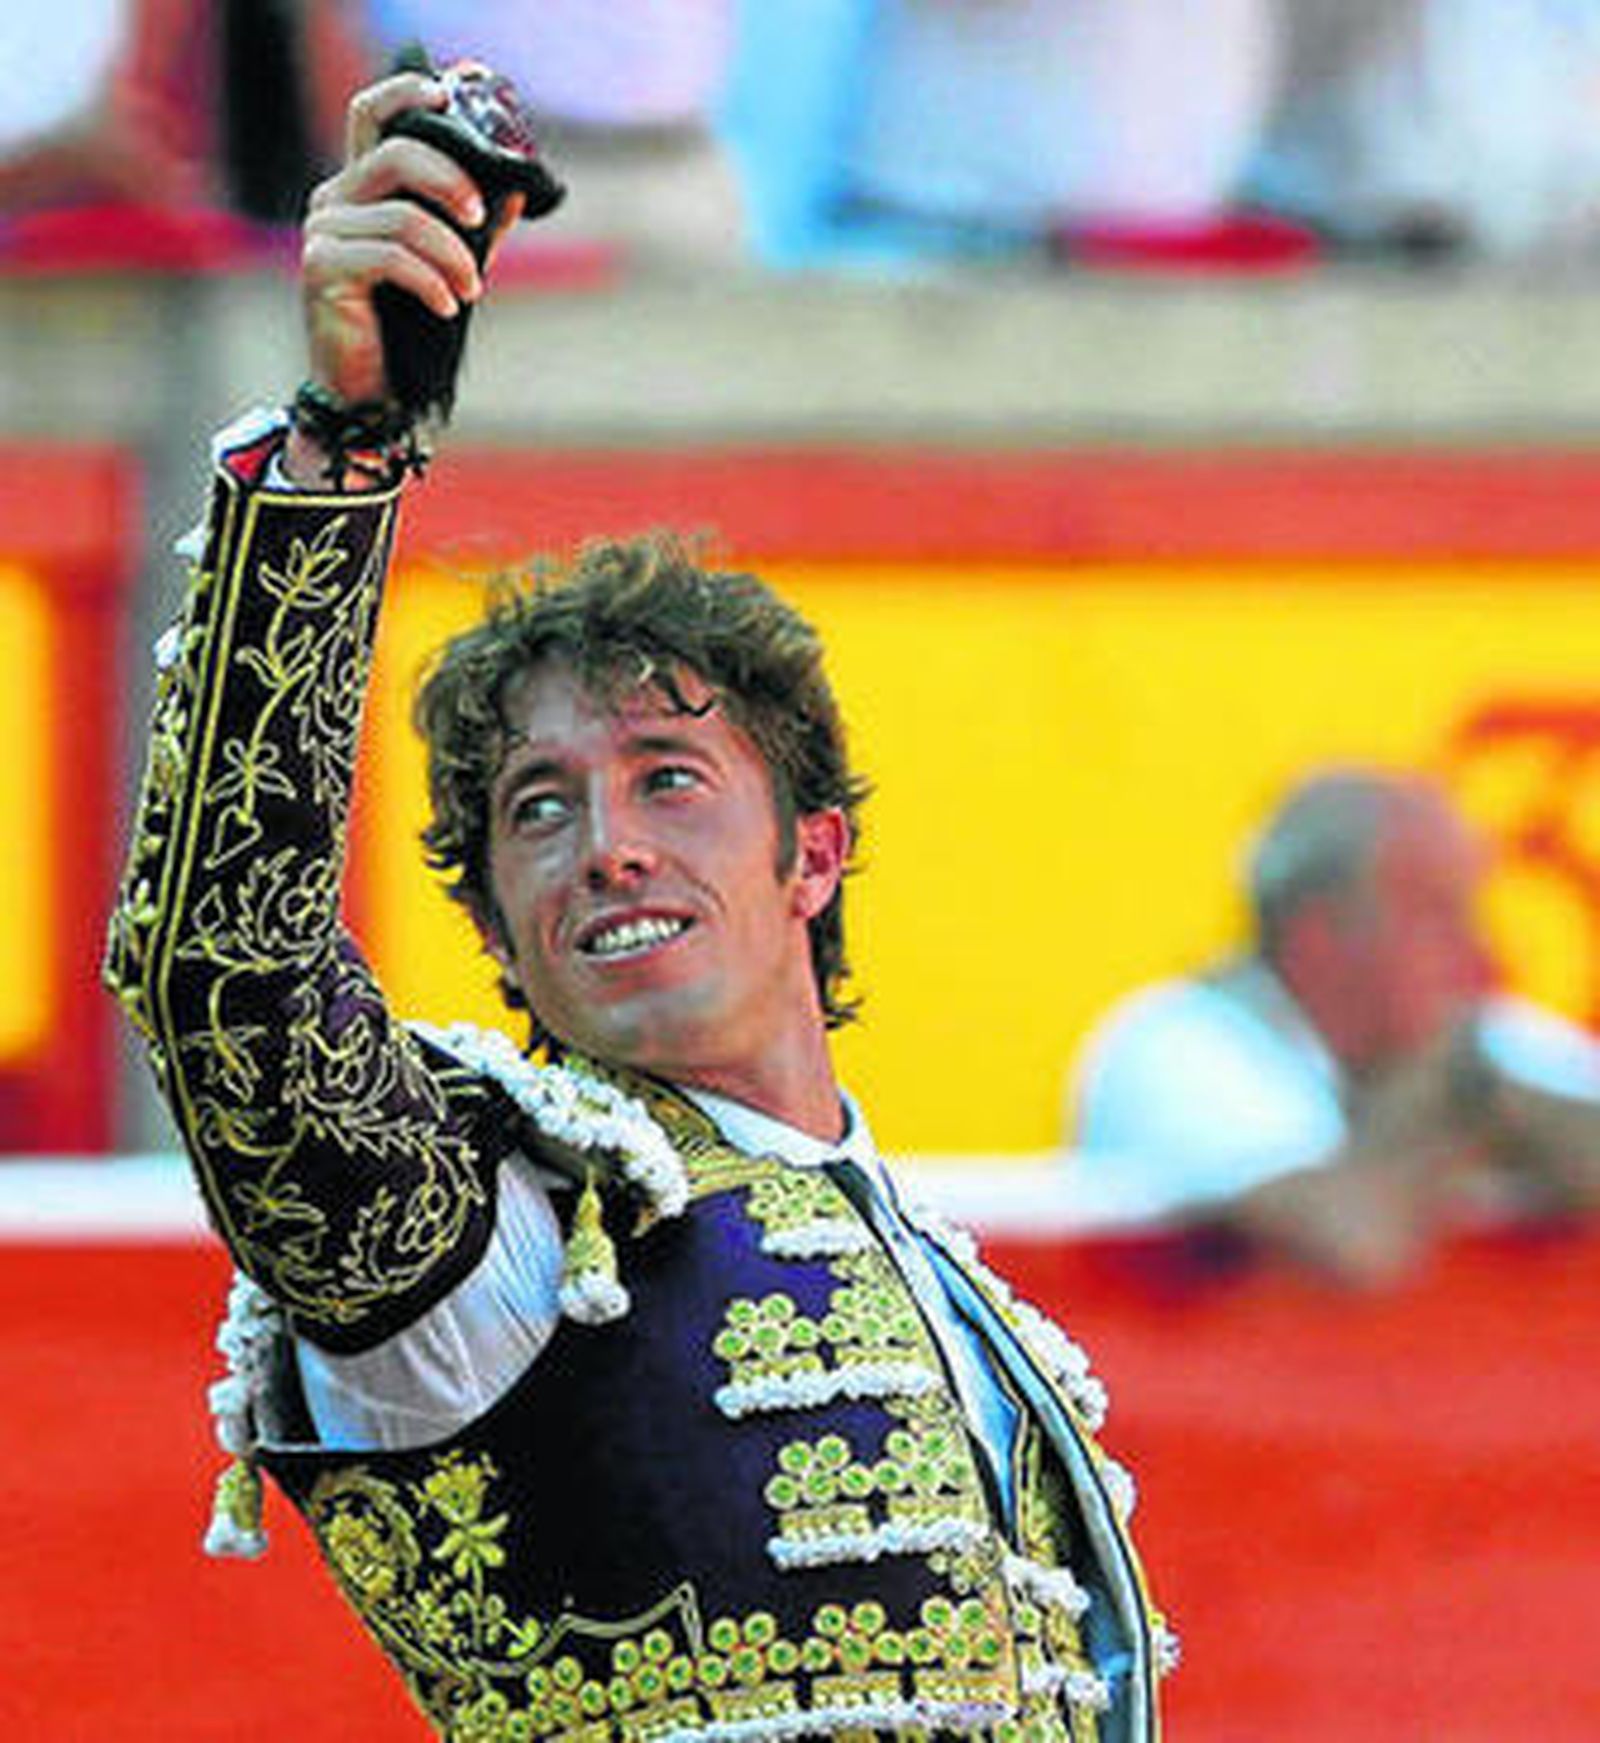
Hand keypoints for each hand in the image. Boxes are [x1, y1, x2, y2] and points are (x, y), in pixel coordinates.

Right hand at [299, 72, 491, 409]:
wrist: (367, 392)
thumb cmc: (405, 326)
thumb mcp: (447, 265)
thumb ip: (474, 227)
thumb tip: (517, 194)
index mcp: (360, 185)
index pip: (372, 113)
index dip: (406, 92)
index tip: (448, 93)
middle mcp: (334, 198)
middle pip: (395, 154)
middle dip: (450, 181)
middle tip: (481, 219)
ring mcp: (322, 231)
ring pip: (403, 218)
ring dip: (452, 256)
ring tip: (471, 291)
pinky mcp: (322, 267)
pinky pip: (391, 259)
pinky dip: (431, 282)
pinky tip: (447, 307)